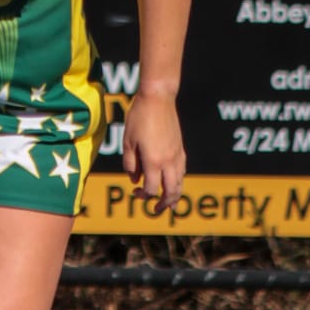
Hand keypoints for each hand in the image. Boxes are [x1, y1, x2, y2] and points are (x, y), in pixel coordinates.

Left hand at [122, 93, 185, 211]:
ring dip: (175, 195)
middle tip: (157, 210)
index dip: (143, 195)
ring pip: (180, 182)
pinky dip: (178, 181)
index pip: (151, 189)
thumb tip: (135, 179)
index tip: (134, 192)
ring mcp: (177, 155)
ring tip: (170, 204)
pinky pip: (182, 171)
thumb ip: (130, 164)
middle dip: (164, 204)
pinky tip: (173, 182)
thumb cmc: (138, 118)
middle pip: (171, 191)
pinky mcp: (181, 148)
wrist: (158, 99)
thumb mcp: (128, 142)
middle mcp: (168, 161)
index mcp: (153, 161)